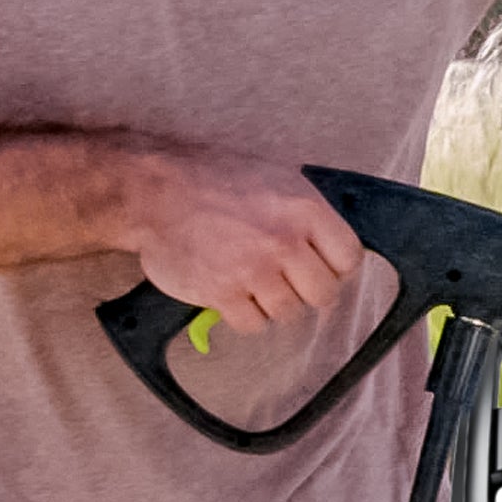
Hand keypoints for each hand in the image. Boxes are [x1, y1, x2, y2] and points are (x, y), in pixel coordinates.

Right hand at [118, 147, 362, 330]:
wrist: (152, 190)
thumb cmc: (213, 179)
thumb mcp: (274, 177)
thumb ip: (308, 213)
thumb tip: (336, 245)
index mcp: (304, 209)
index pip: (349, 258)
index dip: (336, 267)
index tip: (320, 266)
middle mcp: (284, 241)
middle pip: (323, 293)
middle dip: (306, 290)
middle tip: (284, 278)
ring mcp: (253, 270)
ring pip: (289, 313)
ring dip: (272, 303)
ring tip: (251, 279)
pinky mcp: (222, 293)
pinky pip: (253, 324)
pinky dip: (243, 315)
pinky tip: (232, 291)